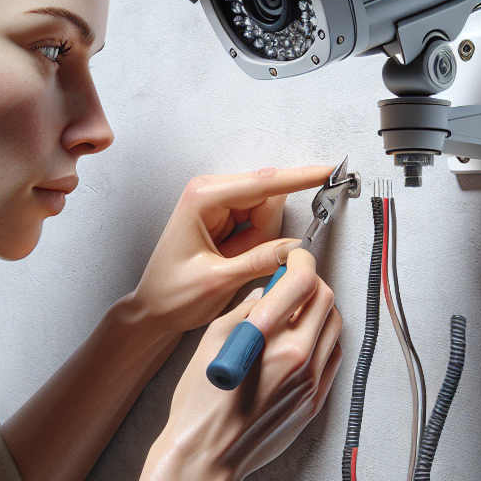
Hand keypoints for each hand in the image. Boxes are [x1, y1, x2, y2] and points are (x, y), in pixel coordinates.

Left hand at [128, 165, 333, 334]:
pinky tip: (231, 260)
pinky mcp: (225, 217)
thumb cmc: (172, 295)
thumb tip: (295, 248)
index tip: (327, 170)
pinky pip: (259, 226)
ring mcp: (218, 204)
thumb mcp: (219, 282)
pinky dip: (254, 246)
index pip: (262, 182)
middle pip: (268, 199)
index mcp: (202, 198)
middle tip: (238, 262)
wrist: (153, 309)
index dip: (299, 178)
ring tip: (228, 264)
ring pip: (267, 213)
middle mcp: (209, 193)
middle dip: (265, 234)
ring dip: (258, 243)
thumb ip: (260, 261)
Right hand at [154, 247, 342, 480]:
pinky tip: (294, 347)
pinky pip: (330, 361)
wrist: (206, 456)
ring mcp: (311, 383)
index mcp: (272, 338)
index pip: (306, 282)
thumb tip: (267, 294)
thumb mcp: (212, 340)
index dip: (301, 262)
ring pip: (333, 330)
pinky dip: (319, 344)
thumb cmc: (200, 403)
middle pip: (326, 302)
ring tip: (290, 318)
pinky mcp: (313, 403)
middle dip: (310, 286)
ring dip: (318, 314)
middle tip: (289, 286)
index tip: (292, 259)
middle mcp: (299, 358)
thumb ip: (246, 310)